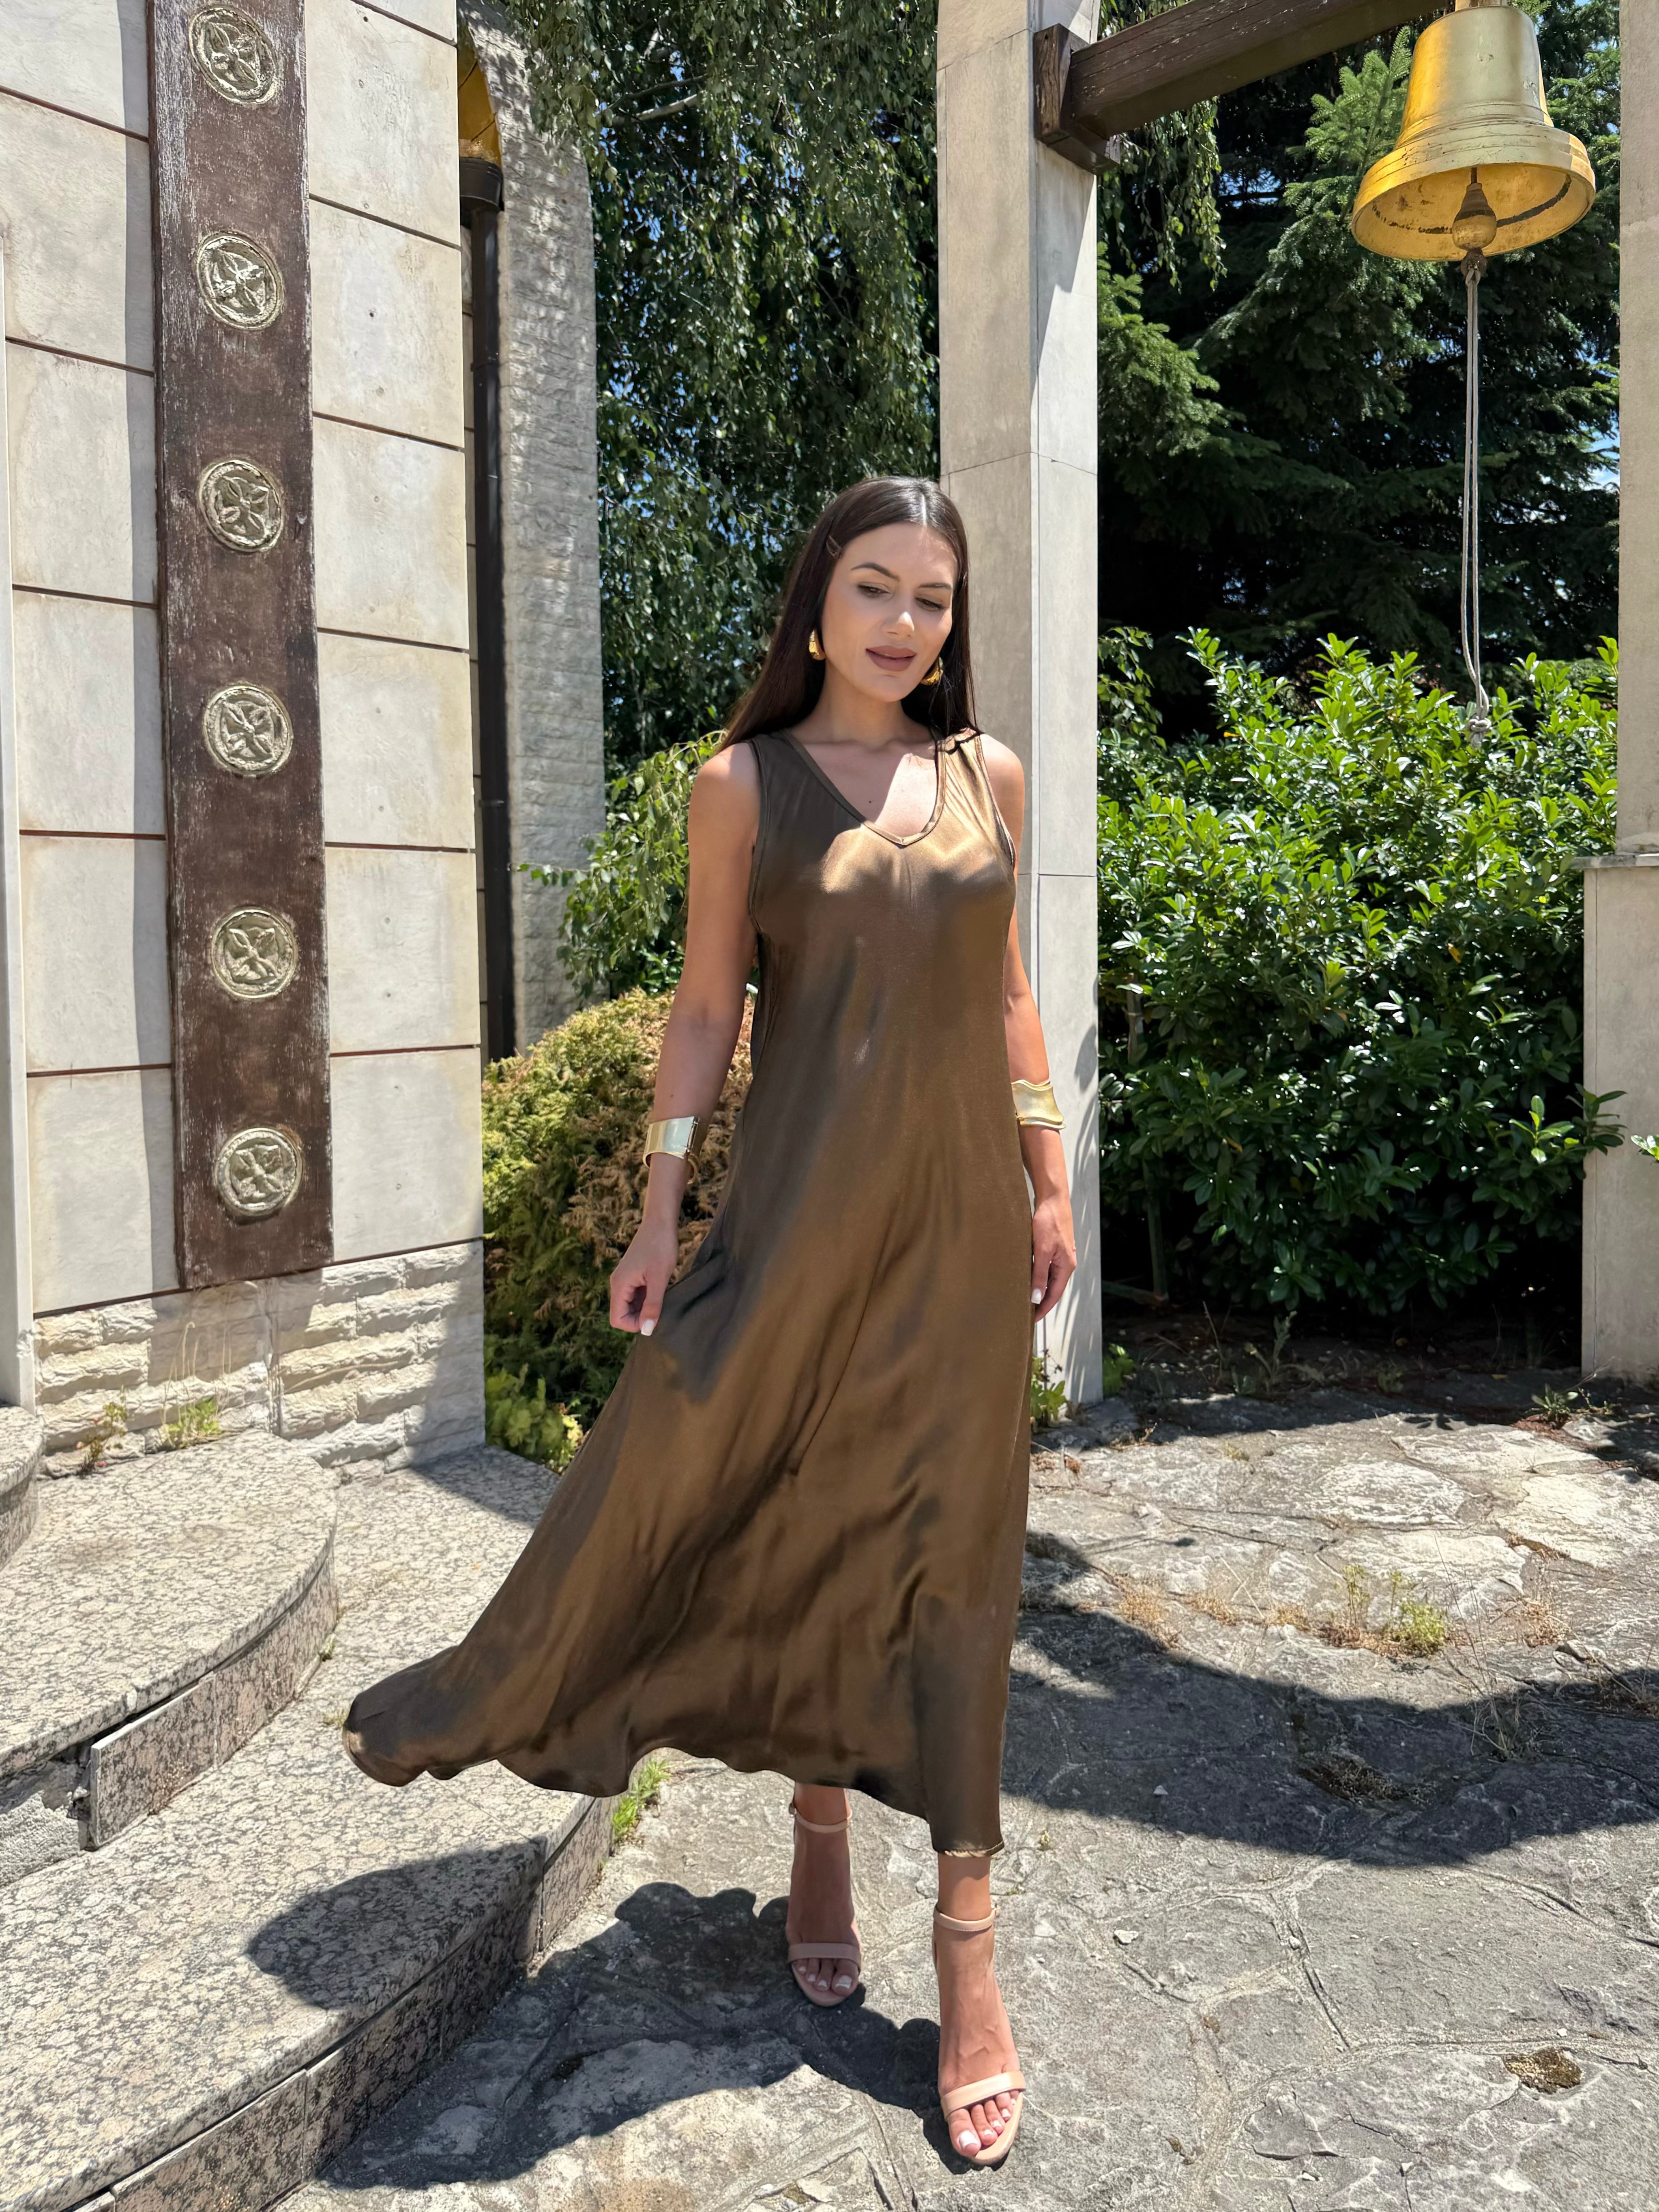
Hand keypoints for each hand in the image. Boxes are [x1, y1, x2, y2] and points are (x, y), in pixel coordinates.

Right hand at [610, 1217, 680, 1334]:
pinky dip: (647, 1297)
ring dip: (645, 1307)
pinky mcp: (633, 1275)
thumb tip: (646, 1330)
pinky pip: (635, 1295)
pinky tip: (660, 1288)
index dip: (634, 1325)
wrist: (660, 1222)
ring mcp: (624, 1279)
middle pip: (622, 1313)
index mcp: (619, 1285)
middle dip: (640, 1316)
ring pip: (630, 1305)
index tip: (654, 1316)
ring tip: (662, 1295)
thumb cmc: (660, 1247)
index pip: (617, 1319)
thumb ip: (653, 1305)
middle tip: (661, 1306)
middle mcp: (617, 1283)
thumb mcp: (659, 1279)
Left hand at [1031, 1191, 1075, 1323]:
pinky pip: (1047, 1268)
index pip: (1054, 1295)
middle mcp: (1066, 1263)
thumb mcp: (1042, 1251)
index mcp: (1066, 1266)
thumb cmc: (1048, 1222)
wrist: (1052, 1198)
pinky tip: (1028, 1278)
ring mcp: (1061, 1255)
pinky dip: (1038, 1277)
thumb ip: (1039, 1275)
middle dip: (1041, 1302)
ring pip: (1050, 1278)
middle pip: (1053, 1289)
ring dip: (1039, 1290)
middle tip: (1026, 1313)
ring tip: (1026, 1299)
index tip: (1031, 1319)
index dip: (1043, 1309)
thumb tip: (1036, 1299)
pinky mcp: (1054, 1248)